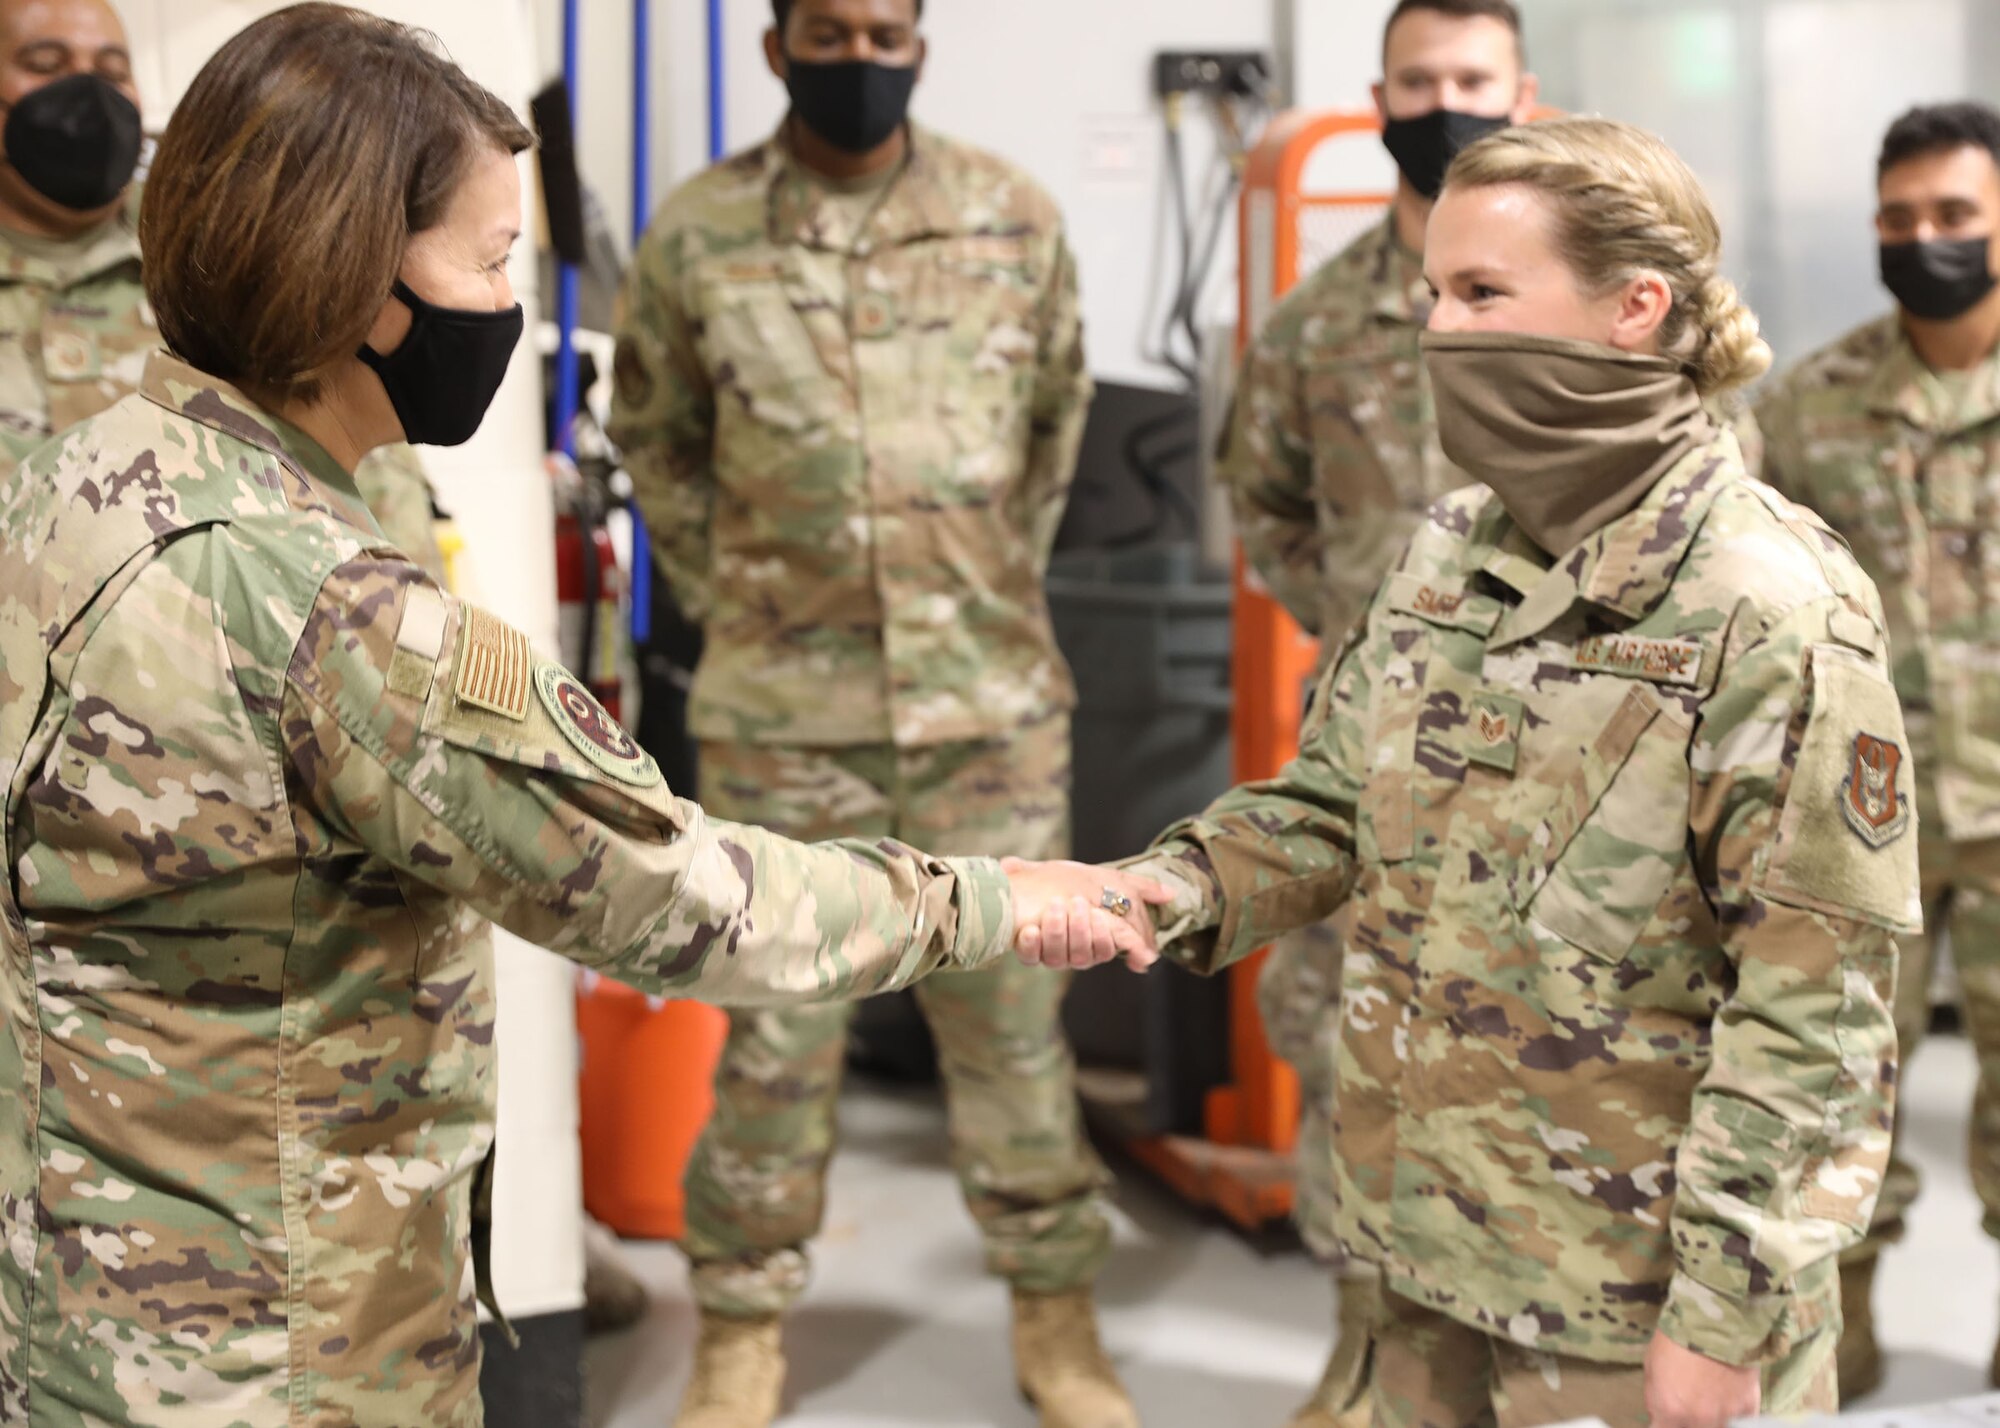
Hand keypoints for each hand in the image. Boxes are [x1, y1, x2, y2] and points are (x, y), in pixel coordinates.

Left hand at [1002, 858, 1173, 971]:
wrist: (1024, 876)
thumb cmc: (1068, 879)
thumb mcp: (1107, 877)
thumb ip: (1140, 889)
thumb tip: (1171, 895)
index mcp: (1097, 938)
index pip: (1110, 947)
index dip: (1107, 937)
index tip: (1100, 916)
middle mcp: (1076, 950)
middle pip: (1088, 956)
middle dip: (1082, 931)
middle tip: (1077, 905)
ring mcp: (1051, 952)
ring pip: (1062, 958)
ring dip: (1058, 931)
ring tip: (1054, 906)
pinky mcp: (1027, 950)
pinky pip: (1031, 958)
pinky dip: (1032, 945)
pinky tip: (1030, 930)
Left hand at [1645, 1331, 1758, 1427]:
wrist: (1715, 1323)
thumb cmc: (1676, 1341)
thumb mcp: (1652, 1368)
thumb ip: (1657, 1398)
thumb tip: (1660, 1414)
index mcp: (1669, 1412)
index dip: (1664, 1423)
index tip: (1666, 1417)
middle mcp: (1697, 1421)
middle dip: (1687, 1421)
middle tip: (1690, 1404)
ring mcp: (1725, 1418)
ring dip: (1712, 1421)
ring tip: (1710, 1402)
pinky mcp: (1749, 1410)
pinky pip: (1743, 1424)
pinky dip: (1736, 1419)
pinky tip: (1730, 1406)